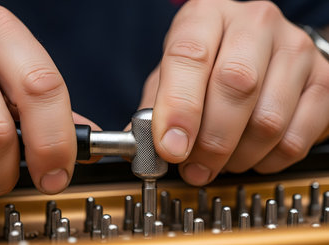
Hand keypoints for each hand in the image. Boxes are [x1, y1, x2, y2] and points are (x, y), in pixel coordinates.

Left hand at [140, 0, 328, 184]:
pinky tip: (249, 155)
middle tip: (193, 167)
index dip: (179, 107)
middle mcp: (254, 24)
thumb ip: (155, 108)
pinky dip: (266, 160)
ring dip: (236, 156)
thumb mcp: (172, 75)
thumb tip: (139, 148)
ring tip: (219, 161)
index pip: (190, 55)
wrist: (263, 51)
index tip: (171, 146)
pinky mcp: (322, 81)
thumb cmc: (210, 63)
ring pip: (267, 120)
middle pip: (235, 86)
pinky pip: (295, 139)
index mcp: (207, 16)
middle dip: (210, 141)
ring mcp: (294, 50)